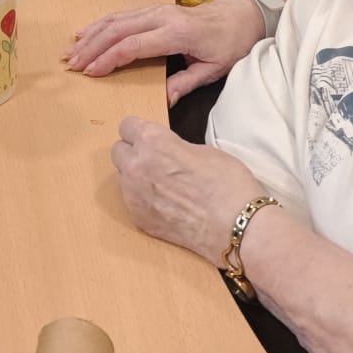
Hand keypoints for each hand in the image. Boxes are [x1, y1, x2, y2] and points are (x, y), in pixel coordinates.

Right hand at [64, 0, 262, 104]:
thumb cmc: (228, 44)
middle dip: (92, 48)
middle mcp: (162, 17)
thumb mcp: (212, 70)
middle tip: (73, 65)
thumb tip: (163, 101)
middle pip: (118, 30)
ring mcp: (156, 9)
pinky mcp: (153, 8)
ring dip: (91, 35)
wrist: (239, 16)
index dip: (109, 59)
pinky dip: (100, 24)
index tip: (92, 73)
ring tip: (72, 52)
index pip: (133, 45)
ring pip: (116, 20)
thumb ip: (185, 84)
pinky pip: (122, 15)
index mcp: (176, 33)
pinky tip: (86, 33)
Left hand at [110, 117, 266, 267]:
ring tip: (162, 184)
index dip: (139, 130)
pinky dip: (143, 200)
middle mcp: (136, 166)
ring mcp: (134, 195)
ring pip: (122, 177)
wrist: (235, 226)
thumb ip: (174, 147)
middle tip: (154, 159)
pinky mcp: (138, 219)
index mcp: (153, 141)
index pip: (127, 125)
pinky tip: (166, 204)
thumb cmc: (227, 184)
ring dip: (135, 176)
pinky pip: (131, 202)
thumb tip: (167, 152)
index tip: (148, 136)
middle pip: (117, 150)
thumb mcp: (202, 150)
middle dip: (132, 152)